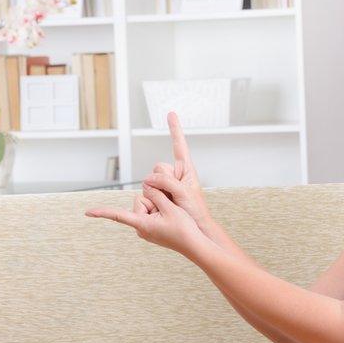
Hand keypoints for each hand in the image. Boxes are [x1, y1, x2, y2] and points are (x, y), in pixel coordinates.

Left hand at [85, 182, 209, 258]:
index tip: (87, 213)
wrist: (195, 245)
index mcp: (141, 224)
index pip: (117, 216)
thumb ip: (155, 192)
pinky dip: (161, 209)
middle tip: (168, 211)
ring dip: (159, 205)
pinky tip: (171, 217)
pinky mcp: (152, 229)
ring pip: (148, 204)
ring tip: (172, 216)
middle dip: (153, 199)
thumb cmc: (183, 228)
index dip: (102, 213)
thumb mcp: (169, 205)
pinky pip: (153, 211)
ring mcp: (146, 229)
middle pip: (140, 200)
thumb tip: (146, 185)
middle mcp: (140, 228)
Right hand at [143, 112, 212, 228]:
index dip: (175, 129)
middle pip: (157, 167)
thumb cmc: (195, 211)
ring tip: (172, 204)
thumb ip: (166, 182)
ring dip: (157, 192)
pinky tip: (161, 206)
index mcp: (186, 170)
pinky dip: (151, 198)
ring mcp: (166, 186)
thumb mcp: (184, 192)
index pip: (179, 145)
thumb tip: (147, 179)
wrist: (195, 229)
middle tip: (174, 195)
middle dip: (162, 179)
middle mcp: (174, 175)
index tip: (171, 113)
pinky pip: (147, 192)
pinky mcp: (159, 197)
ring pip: (150, 181)